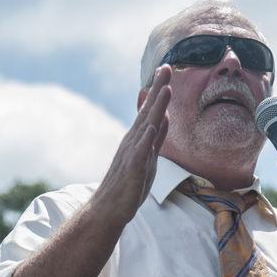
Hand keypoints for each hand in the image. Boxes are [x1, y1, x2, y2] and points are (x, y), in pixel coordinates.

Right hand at [94, 65, 171, 229]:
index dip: (159, 91)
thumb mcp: (149, 158)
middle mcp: (133, 142)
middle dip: (159, 90)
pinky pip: (140, 152)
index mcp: (138, 139)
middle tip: (167, 67)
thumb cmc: (129, 185)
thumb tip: (165, 117)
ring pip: (146, 127)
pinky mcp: (132, 170)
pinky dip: (146, 139)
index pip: (151, 111)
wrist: (109, 208)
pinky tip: (153, 126)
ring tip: (165, 89)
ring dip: (155, 108)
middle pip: (148, 112)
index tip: (167, 69)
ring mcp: (132, 154)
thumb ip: (157, 138)